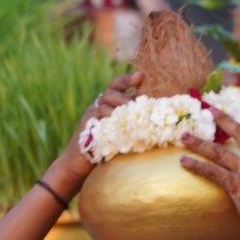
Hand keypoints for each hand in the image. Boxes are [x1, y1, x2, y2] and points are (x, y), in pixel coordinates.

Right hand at [53, 73, 141, 191]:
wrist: (79, 163)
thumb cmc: (107, 147)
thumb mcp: (123, 131)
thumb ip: (134, 120)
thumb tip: (160, 117)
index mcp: (109, 103)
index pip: (116, 85)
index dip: (127, 79)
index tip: (141, 76)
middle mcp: (98, 106)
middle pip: (110, 90)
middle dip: (124, 89)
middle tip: (136, 98)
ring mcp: (90, 116)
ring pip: (103, 103)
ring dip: (118, 105)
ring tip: (131, 110)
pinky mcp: (85, 127)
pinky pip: (95, 118)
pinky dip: (107, 119)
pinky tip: (118, 123)